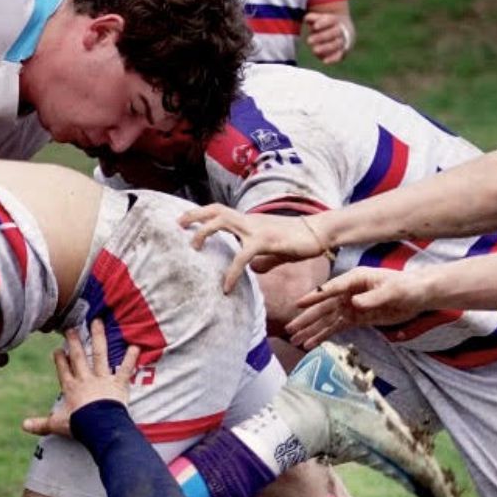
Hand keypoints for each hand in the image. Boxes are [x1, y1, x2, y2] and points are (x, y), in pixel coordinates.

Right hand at [22, 322, 139, 436]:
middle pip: (78, 357)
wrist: (98, 426)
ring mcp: (102, 379)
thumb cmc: (78, 425)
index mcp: (71, 388)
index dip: (60, 360)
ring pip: (99, 355)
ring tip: (97, 322)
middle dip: (74, 342)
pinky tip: (135, 347)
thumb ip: (41, 424)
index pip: (63, 371)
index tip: (57, 349)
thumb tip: (23, 425)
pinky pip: (125, 369)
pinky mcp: (118, 384)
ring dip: (98, 338)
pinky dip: (131, 359)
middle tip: (71, 329)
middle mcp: (85, 379)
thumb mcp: (57, 424)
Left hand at [178, 204, 329, 293]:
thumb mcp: (275, 251)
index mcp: (249, 221)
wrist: (319, 233)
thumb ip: (263, 259)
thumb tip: (254, 270)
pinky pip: (242, 255)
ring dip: (204, 232)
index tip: (184, 220)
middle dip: (194, 215)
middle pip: (216, 210)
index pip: (220, 211)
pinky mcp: (265, 241)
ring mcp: (256, 229)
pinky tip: (226, 286)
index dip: (201, 213)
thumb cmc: (298, 241)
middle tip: (177, 224)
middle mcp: (249, 221)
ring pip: (222, 222)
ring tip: (193, 248)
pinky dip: (231, 271)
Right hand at [284, 267, 428, 347]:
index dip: (315, 297)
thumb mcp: (393, 290)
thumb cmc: (407, 286)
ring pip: (326, 319)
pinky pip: (336, 327)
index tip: (298, 304)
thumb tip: (353, 302)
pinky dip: (323, 335)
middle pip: (323, 306)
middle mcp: (348, 291)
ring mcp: (351, 305)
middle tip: (290, 329)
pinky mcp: (356, 317)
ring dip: (311, 330)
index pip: (331, 289)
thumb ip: (373, 297)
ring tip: (295, 340)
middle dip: (306, 318)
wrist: (419, 295)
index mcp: (355, 279)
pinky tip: (311, 343)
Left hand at [302, 10, 352, 63]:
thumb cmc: (325, 25)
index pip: (331, 20)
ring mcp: (342, 41)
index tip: (315, 27)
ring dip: (326, 48)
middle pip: (334, 32)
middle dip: (321, 37)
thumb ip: (312, 18)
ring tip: (314, 50)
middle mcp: (340, 31)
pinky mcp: (341, 52)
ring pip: (337, 44)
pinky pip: (339, 56)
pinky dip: (333, 59)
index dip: (323, 23)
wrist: (343, 31)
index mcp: (335, 20)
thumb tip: (307, 19)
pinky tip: (324, 61)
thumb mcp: (319, 19)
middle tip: (308, 41)